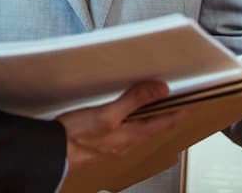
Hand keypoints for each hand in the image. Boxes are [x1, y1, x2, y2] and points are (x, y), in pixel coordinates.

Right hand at [57, 81, 184, 173]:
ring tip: (151, 110)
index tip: (186, 104)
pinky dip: (130, 123)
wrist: (56, 153)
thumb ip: (134, 100)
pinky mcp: (101, 144)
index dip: (176, 113)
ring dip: (148, 120)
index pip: (163, 123)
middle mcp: (126, 142)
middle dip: (164, 117)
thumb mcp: (108, 113)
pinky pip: (124, 133)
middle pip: (152, 129)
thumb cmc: (78, 136)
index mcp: (132, 135)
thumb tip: (160, 89)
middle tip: (172, 106)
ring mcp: (114, 145)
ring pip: (138, 131)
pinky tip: (122, 120)